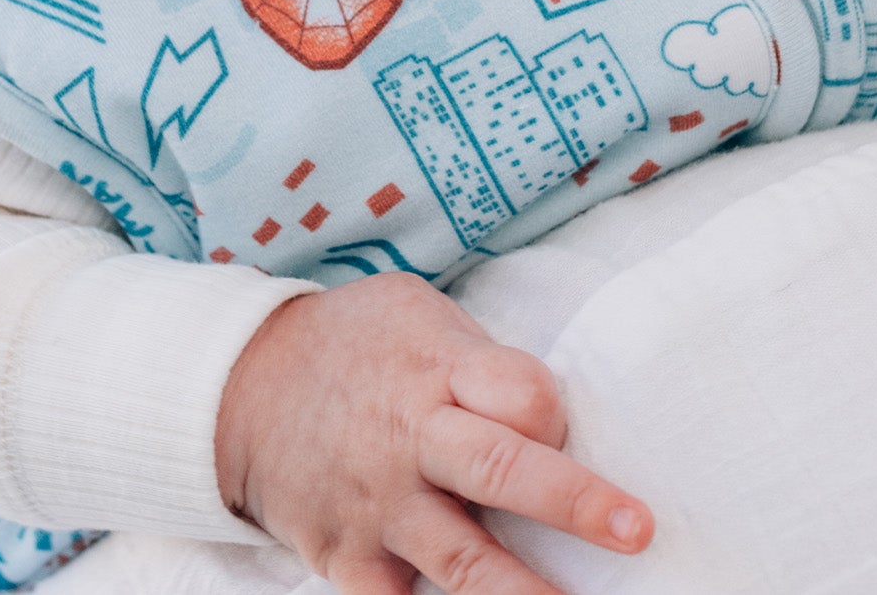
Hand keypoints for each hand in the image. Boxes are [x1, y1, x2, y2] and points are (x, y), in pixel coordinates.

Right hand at [213, 272, 652, 594]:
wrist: (240, 385)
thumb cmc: (354, 343)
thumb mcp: (414, 313)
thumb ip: (480, 358)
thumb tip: (549, 407)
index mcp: (438, 370)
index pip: (519, 393)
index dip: (553, 412)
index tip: (564, 427)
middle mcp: (412, 439)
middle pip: (502, 471)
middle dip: (574, 503)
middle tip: (636, 530)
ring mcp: (380, 507)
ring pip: (464, 562)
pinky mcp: (346, 559)